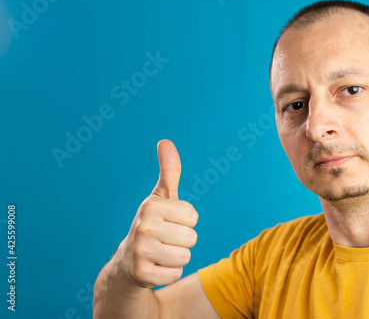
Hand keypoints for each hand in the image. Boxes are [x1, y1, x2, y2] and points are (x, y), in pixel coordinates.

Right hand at [116, 140, 198, 287]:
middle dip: (183, 241)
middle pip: (192, 238)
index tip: (169, 223)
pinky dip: (169, 273)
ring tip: (160, 253)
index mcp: (150, 206)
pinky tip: (155, 267)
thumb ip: (169, 171)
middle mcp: (143, 226)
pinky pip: (176, 274)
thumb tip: (165, 141)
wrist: (127, 262)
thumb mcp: (161, 198)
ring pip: (186, 257)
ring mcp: (140, 251)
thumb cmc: (152, 225)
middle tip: (164, 240)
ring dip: (176, 257)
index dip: (185, 222)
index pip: (193, 216)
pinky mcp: (142, 274)